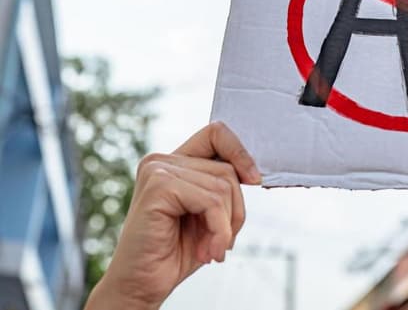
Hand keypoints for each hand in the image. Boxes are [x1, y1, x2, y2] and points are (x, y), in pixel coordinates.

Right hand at [85, 122, 260, 309]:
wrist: (142, 286)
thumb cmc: (175, 252)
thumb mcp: (209, 214)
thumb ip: (223, 187)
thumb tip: (254, 173)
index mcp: (173, 162)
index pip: (216, 133)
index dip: (240, 153)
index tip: (253, 180)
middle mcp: (161, 161)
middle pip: (227, 169)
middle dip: (234, 211)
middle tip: (219, 242)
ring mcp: (157, 171)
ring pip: (223, 186)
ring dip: (225, 226)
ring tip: (210, 249)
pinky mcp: (158, 187)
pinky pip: (211, 201)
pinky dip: (218, 230)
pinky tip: (207, 252)